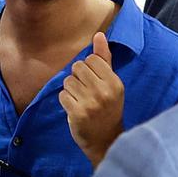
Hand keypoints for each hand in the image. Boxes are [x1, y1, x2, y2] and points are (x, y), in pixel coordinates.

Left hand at [59, 32, 123, 165]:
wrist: (106, 141)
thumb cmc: (108, 109)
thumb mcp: (111, 84)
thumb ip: (104, 59)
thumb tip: (99, 35)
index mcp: (114, 82)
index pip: (92, 59)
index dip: (88, 69)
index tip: (93, 82)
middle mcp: (104, 91)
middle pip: (78, 67)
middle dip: (78, 78)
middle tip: (86, 93)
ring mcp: (91, 103)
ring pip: (68, 81)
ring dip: (70, 90)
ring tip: (80, 100)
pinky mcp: (78, 113)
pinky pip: (62, 95)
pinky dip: (66, 101)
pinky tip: (75, 109)